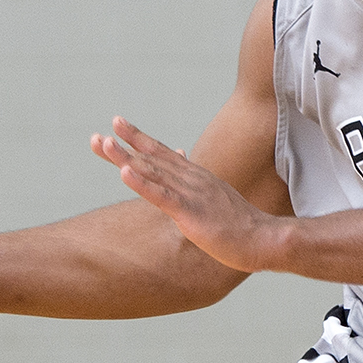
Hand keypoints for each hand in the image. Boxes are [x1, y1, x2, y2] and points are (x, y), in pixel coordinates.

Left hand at [92, 116, 284, 273]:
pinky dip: (141, 183)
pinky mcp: (190, 212)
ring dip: (126, 157)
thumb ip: (197, 184)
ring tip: (104, 143)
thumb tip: (185, 170)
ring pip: (152, 171)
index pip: (162, 152)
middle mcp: (191, 178)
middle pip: (152, 157)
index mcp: (195, 176)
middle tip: (100, 132)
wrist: (262, 238)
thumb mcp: (214, 198)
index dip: (138, 138)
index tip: (117, 124)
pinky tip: (124, 173)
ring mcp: (191, 193)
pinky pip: (162, 196)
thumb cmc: (238, 223)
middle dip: (125, 143)